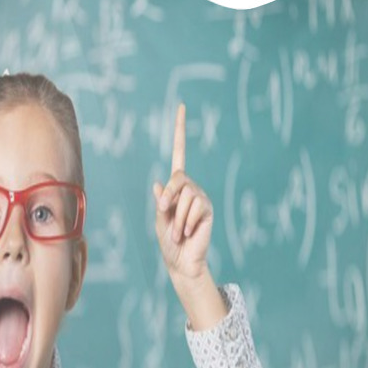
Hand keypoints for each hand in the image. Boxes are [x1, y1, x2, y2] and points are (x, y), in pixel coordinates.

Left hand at [152, 103, 213, 282]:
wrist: (181, 261)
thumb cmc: (169, 242)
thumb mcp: (159, 219)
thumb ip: (161, 202)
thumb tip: (159, 183)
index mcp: (176, 187)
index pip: (179, 153)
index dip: (180, 131)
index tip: (182, 106)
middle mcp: (190, 188)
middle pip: (179, 179)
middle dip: (169, 199)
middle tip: (165, 215)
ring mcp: (201, 198)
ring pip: (185, 197)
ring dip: (177, 218)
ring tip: (179, 232)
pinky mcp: (208, 209)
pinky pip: (195, 207)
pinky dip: (186, 222)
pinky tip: (189, 232)